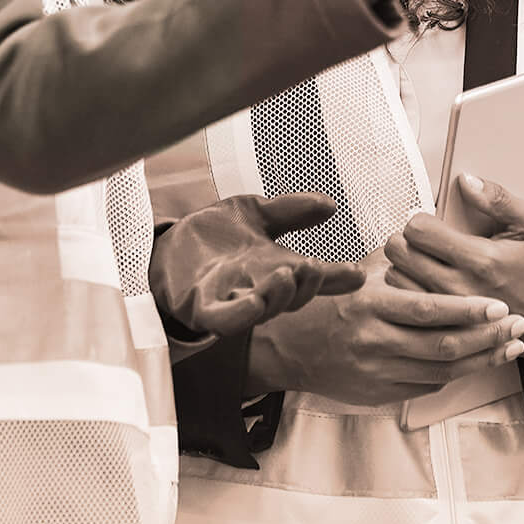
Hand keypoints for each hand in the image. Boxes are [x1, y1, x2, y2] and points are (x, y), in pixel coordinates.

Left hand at [150, 193, 366, 340]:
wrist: (163, 246)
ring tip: (287, 273)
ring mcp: (231, 300)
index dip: (336, 278)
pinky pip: (224, 318)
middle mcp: (258, 289)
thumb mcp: (255, 213)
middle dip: (307, 286)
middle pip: (291, 298)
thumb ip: (290, 210)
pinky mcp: (202, 307)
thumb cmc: (211, 236)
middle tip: (313, 266)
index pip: (312, 277)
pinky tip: (255, 302)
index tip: (360, 274)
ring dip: (278, 296)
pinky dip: (241, 313)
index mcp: (275, 269)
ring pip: (262, 310)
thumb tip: (331, 205)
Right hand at [249, 264, 523, 406]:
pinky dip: (458, 373)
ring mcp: (378, 371)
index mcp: (371, 305)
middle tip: (518, 325)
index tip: (499, 305)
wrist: (290, 349)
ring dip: (482, 358)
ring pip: (442, 370)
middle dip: (488, 337)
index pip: (429, 310)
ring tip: (510, 345)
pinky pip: (428, 384)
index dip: (469, 310)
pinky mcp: (380, 393)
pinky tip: (479, 359)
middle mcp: (375, 341)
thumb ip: (395, 263)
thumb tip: (431, 231)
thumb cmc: (329, 305)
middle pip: (444, 345)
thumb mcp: (357, 275)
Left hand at [382, 175, 523, 366]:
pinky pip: (404, 302)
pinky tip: (418, 281)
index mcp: (480, 259)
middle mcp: (459, 286)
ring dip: (402, 265)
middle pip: (401, 253)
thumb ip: (498, 199)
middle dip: (405, 240)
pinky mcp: (440, 325)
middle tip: (419, 241)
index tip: (429, 224)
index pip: (419, 230)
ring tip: (418, 260)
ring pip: (396, 278)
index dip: (419, 220)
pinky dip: (405, 288)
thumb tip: (467, 182)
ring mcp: (447, 310)